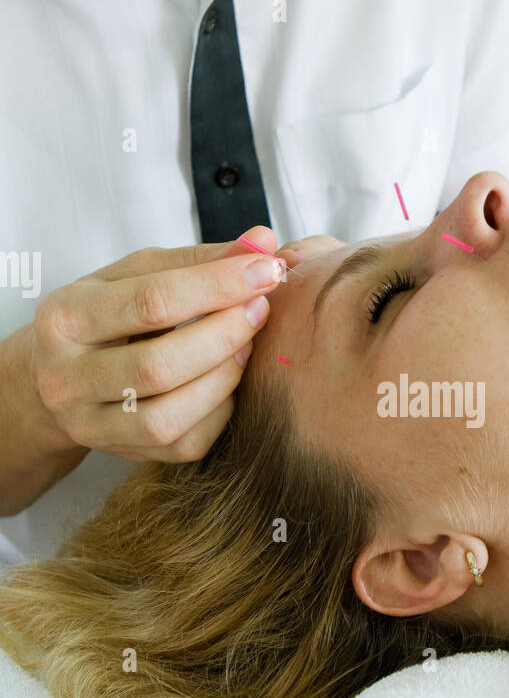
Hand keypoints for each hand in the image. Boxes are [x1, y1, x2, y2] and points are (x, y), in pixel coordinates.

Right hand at [30, 226, 341, 463]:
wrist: (53, 378)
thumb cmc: (104, 316)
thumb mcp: (134, 275)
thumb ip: (197, 260)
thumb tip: (264, 242)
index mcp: (65, 318)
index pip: (150, 302)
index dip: (217, 285)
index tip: (266, 270)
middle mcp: (68, 379)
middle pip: (158, 365)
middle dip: (224, 334)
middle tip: (261, 308)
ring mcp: (92, 425)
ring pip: (169, 417)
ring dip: (224, 377)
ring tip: (248, 343)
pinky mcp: (125, 455)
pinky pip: (185, 443)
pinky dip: (220, 410)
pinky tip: (229, 380)